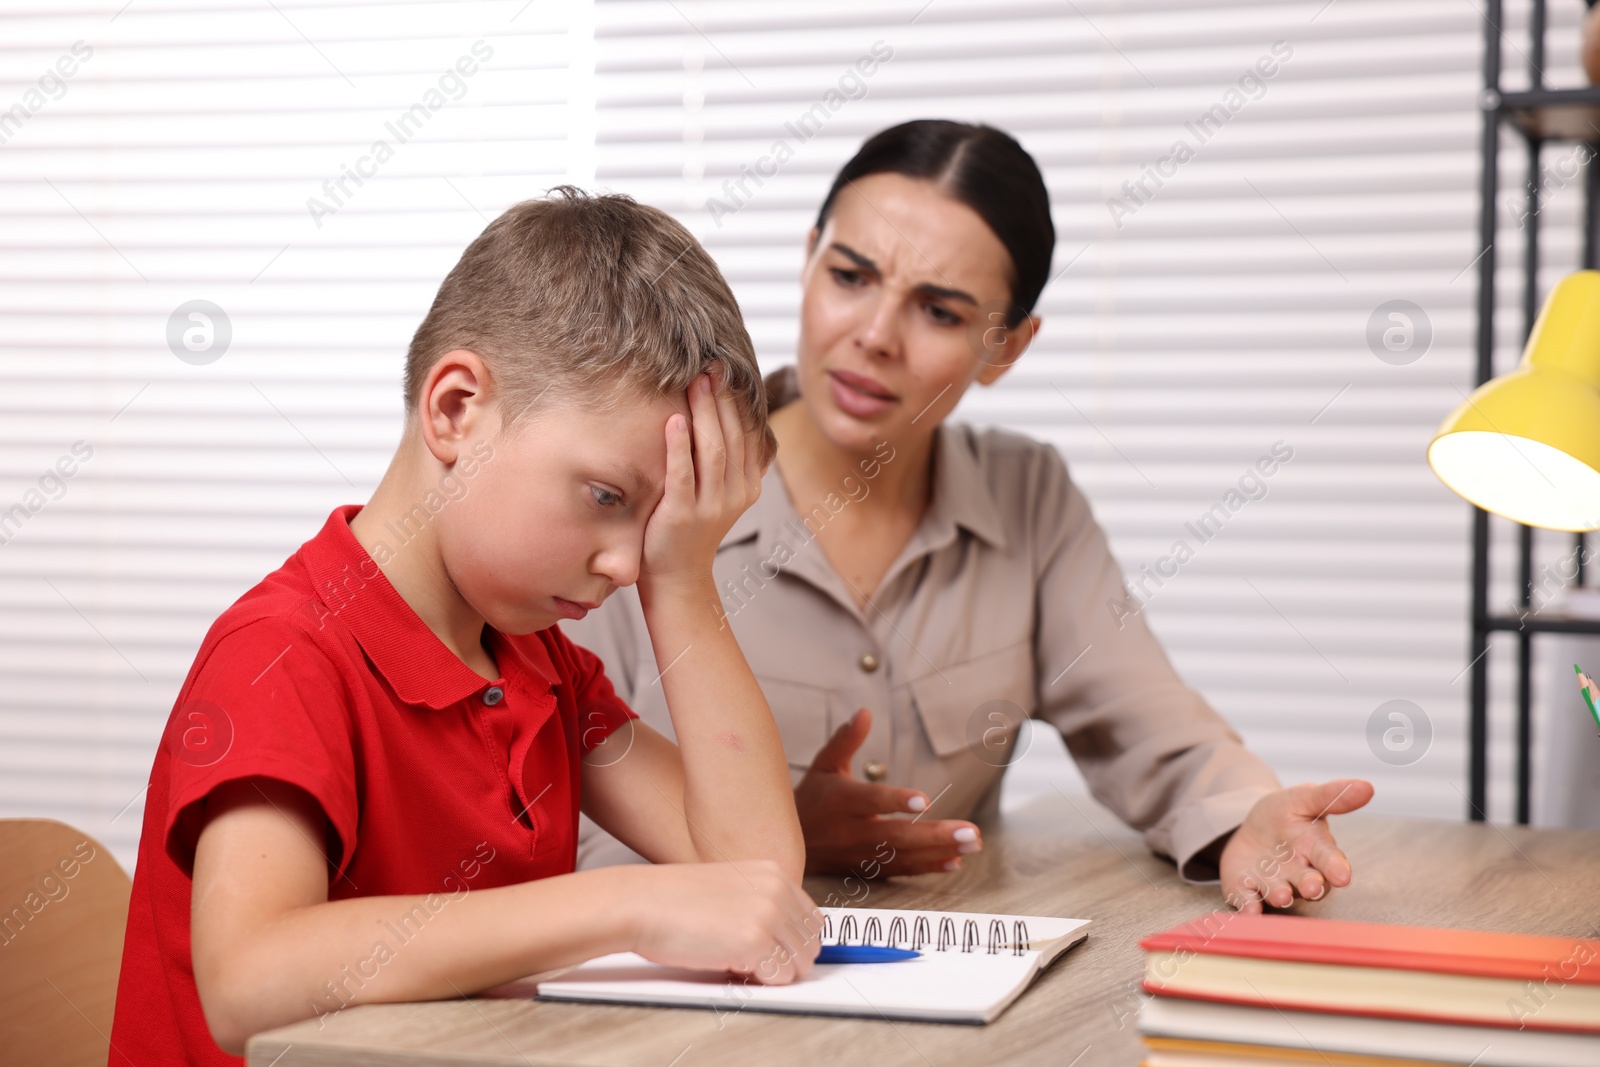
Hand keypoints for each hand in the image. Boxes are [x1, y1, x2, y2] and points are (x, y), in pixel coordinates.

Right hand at [628, 860, 821, 984]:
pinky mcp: (755, 942)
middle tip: (753, 961)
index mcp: (774, 872)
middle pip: (811, 944)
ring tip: (739, 961)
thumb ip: (763, 904)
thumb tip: (787, 941)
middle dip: (786, 960)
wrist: (641, 903)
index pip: (813, 919)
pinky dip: (759, 982)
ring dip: (773, 972)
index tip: (775, 951)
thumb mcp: (731, 887)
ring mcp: (768, 915)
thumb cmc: (674, 900)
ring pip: (799, 964)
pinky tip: (731, 965)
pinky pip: (779, 978)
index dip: (793, 942)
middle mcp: (777, 890)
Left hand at [638, 370, 762, 598]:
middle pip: (732, 436)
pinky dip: (679, 445)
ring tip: (695, 382)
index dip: (738, 401)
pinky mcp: (683, 516)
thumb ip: (725, 463)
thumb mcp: (717, 495)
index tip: (726, 371)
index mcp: (748, 485)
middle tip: (711, 364)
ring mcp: (711, 507)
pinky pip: (683, 474)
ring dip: (704, 412)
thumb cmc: (689, 531)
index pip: (747, 434)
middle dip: (722, 398)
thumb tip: (727, 417)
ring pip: (713, 450)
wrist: (676, 579)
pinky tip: (674, 420)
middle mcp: (736, 495)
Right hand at [795, 708, 981, 876]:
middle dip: (936, 835)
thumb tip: (865, 712)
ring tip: (973, 844)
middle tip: (972, 833)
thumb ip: (847, 740)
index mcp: (840, 801)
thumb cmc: (813, 796)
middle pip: (896, 835)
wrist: (789, 842)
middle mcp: (850, 831)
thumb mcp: (824, 764)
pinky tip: (954, 862)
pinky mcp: (867, 870)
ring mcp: (860, 855)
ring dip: (940, 851)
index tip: (925, 800)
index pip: (871, 800)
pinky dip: (928, 867)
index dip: (896, 800)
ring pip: (903, 856)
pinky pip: (901, 870)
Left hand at [1219, 778, 1374, 911]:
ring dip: (1280, 896)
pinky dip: (1249, 905)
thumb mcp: (1303, 798)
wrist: (1252, 828)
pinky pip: (1248, 899)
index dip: (1337, 867)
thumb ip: (1332, 795)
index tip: (1343, 876)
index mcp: (1316, 848)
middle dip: (1312, 886)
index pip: (1330, 859)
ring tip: (1282, 896)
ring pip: (1280, 893)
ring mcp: (1273, 882)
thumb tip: (1367, 786)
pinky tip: (1249, 910)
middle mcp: (1299, 872)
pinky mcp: (1247, 888)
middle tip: (1312, 888)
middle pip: (1309, 882)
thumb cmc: (1285, 814)